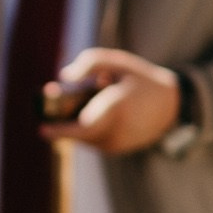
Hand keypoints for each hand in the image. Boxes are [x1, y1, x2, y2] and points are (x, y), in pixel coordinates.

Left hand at [44, 48, 180, 153]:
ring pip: (82, 137)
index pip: (85, 125)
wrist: (170, 106)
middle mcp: (116, 130)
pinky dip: (84, 128)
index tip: (42, 129)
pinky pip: (90, 140)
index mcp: (118, 107)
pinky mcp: (115, 149)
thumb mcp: (118, 62)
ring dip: (73, 124)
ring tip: (83, 105)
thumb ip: (90, 62)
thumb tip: (65, 76)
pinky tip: (93, 113)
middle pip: (78, 133)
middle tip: (47, 114)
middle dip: (60, 124)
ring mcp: (116, 143)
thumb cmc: (141, 80)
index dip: (61, 129)